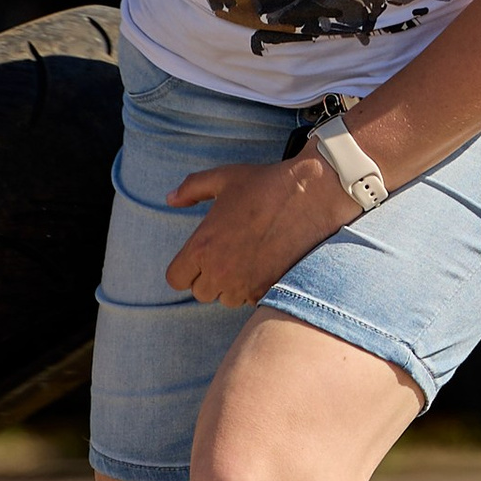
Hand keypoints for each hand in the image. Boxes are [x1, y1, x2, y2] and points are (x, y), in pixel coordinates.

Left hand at [164, 148, 348, 304]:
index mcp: (201, 247)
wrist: (311, 196)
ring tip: (247, 260)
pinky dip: (255, 289)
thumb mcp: (223, 178)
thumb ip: (191, 188)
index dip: (186, 269)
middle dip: (210, 277)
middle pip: (201, 292)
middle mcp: (219, 271)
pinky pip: (251, 301)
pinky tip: (265, 266)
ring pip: (227, 300)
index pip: (175, 279)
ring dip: (232, 286)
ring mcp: (245, 284)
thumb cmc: (265, 185)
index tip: (200, 257)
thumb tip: (170, 199)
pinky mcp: (269, 290)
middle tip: (227, 255)